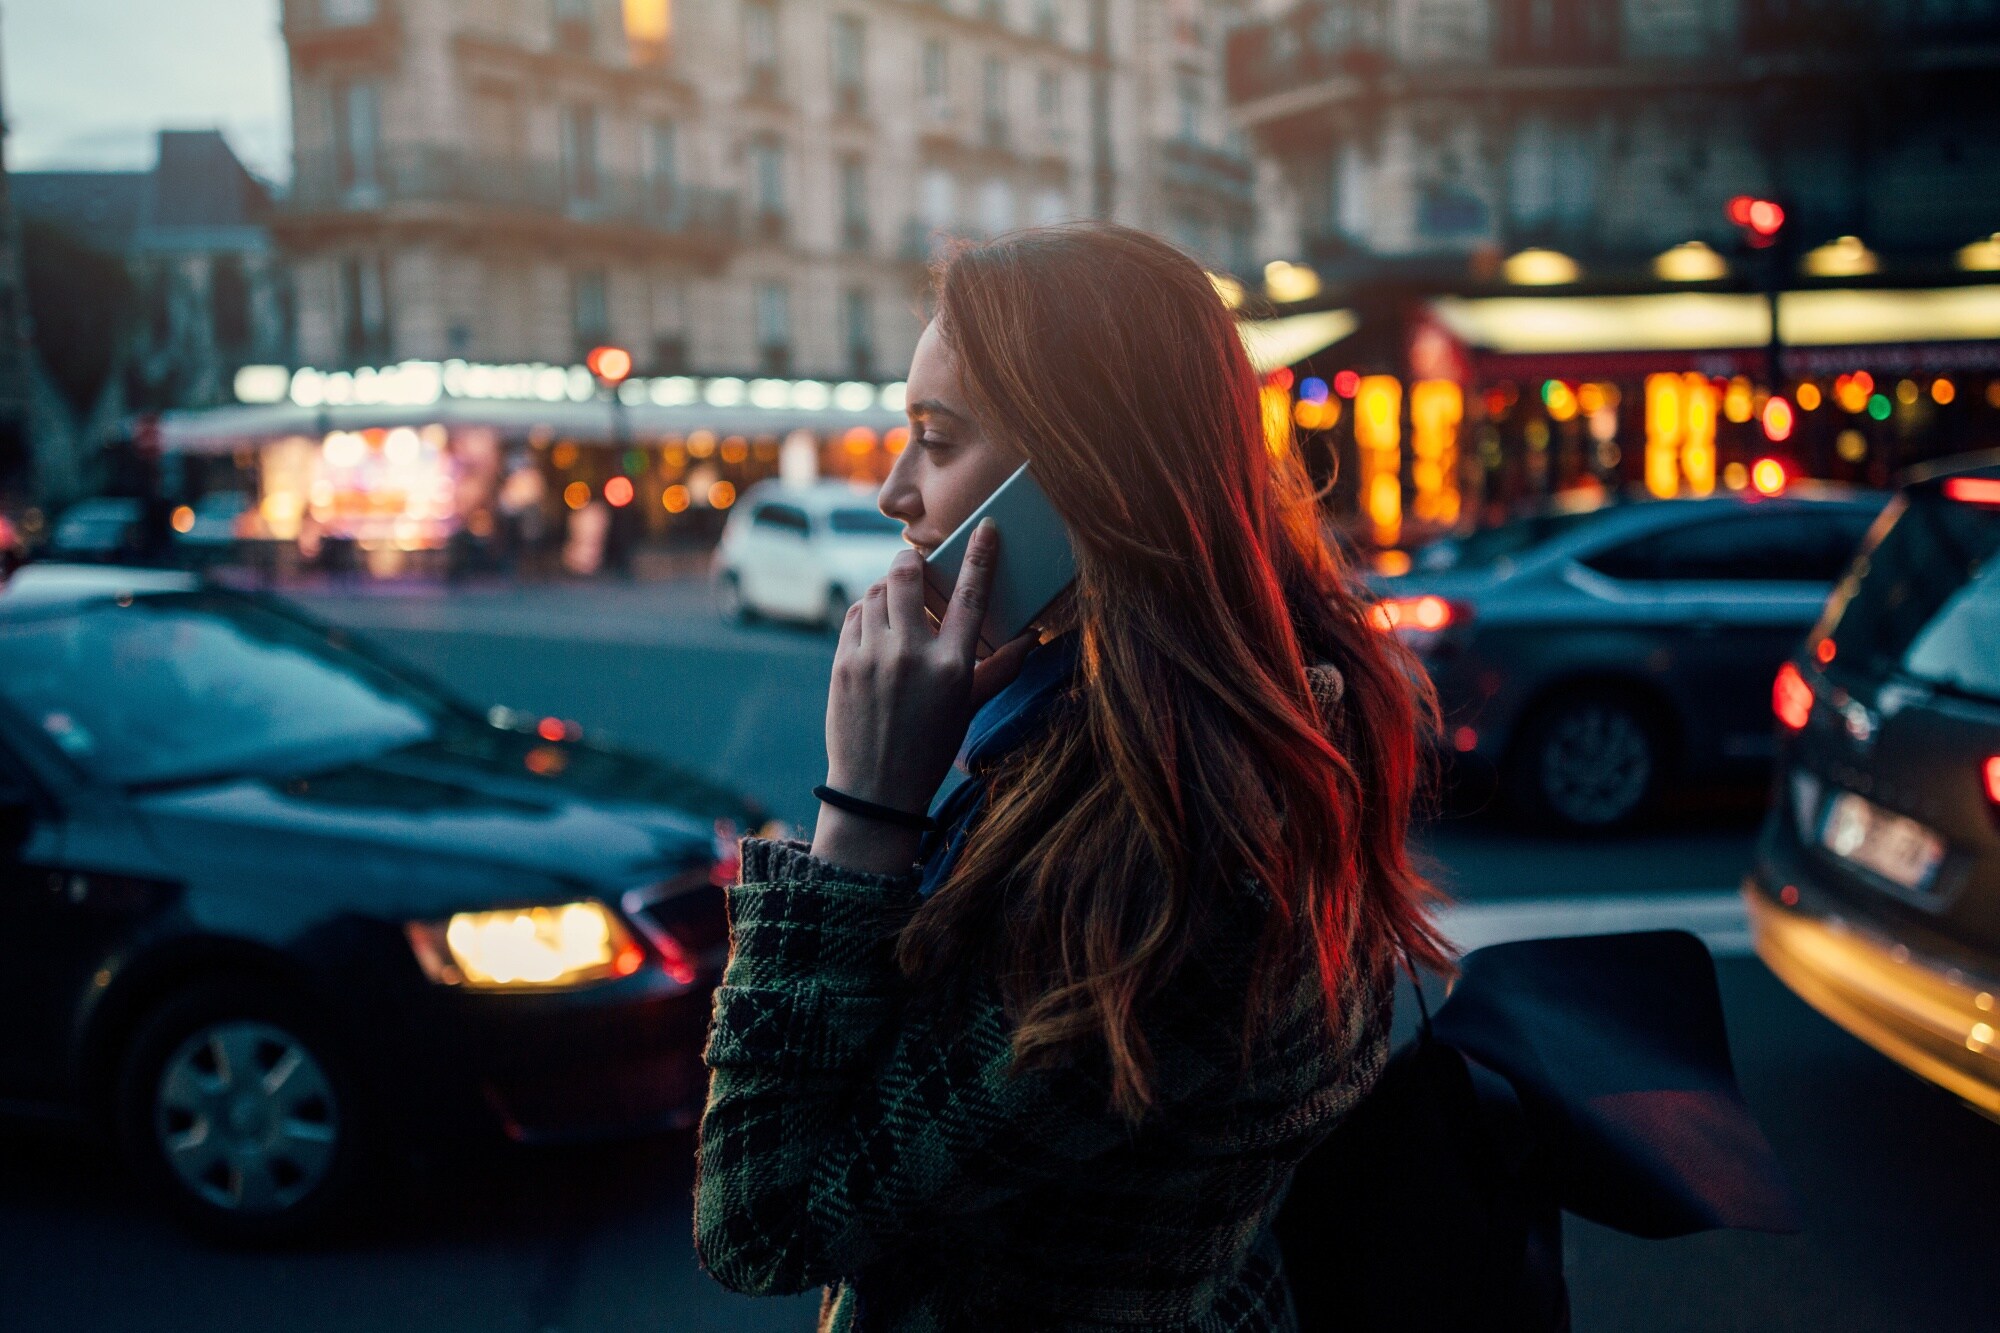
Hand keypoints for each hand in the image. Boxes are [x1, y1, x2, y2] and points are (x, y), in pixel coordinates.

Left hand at [811, 521, 1035, 874]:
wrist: (876, 789)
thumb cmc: (930, 748)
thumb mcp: (969, 708)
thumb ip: (998, 668)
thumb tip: (1032, 638)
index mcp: (951, 667)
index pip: (971, 597)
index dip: (980, 556)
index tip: (986, 529)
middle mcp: (911, 656)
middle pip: (906, 576)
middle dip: (910, 562)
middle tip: (915, 564)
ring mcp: (872, 658)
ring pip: (875, 592)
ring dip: (886, 588)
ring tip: (896, 603)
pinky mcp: (843, 664)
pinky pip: (854, 616)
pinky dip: (866, 611)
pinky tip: (876, 625)